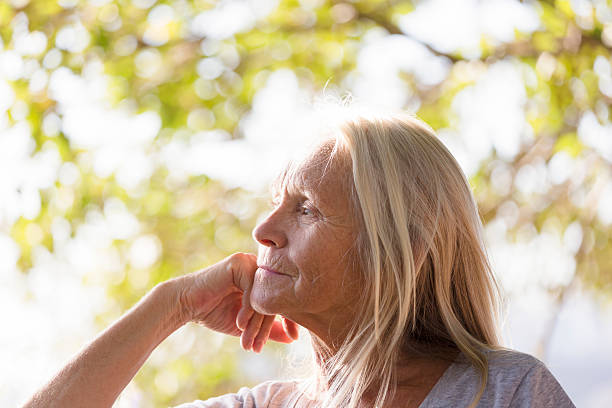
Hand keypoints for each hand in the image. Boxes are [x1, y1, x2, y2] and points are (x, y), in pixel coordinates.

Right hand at [175, 252, 298, 352]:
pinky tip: (239, 324)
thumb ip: (270, 328)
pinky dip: (247, 309)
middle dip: (268, 326)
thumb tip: (293, 337)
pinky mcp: (238, 262)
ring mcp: (249, 262)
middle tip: (259, 346)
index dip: (292, 318)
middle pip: (276, 296)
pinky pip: (251, 289)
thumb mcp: (248, 324)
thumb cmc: (215, 312)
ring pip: (264, 295)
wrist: (187, 305)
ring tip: (248, 340)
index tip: (294, 337)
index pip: (286, 296)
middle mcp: (260, 266)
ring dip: (256, 322)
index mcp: (264, 277)